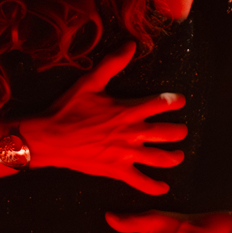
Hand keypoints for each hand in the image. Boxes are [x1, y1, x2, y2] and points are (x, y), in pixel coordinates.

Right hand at [19, 43, 186, 194]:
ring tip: (179, 156)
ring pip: (161, 159)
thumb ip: (113, 64)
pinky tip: (164, 188)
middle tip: (181, 131)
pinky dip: (154, 187)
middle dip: (179, 132)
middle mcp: (132, 133)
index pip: (162, 104)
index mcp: (129, 110)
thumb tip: (131, 44)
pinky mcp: (117, 170)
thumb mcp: (90, 82)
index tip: (180, 101)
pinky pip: (141, 182)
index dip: (174, 102)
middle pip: (168, 133)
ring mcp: (126, 154)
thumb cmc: (68, 109)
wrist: (50, 138)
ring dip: (174, 157)